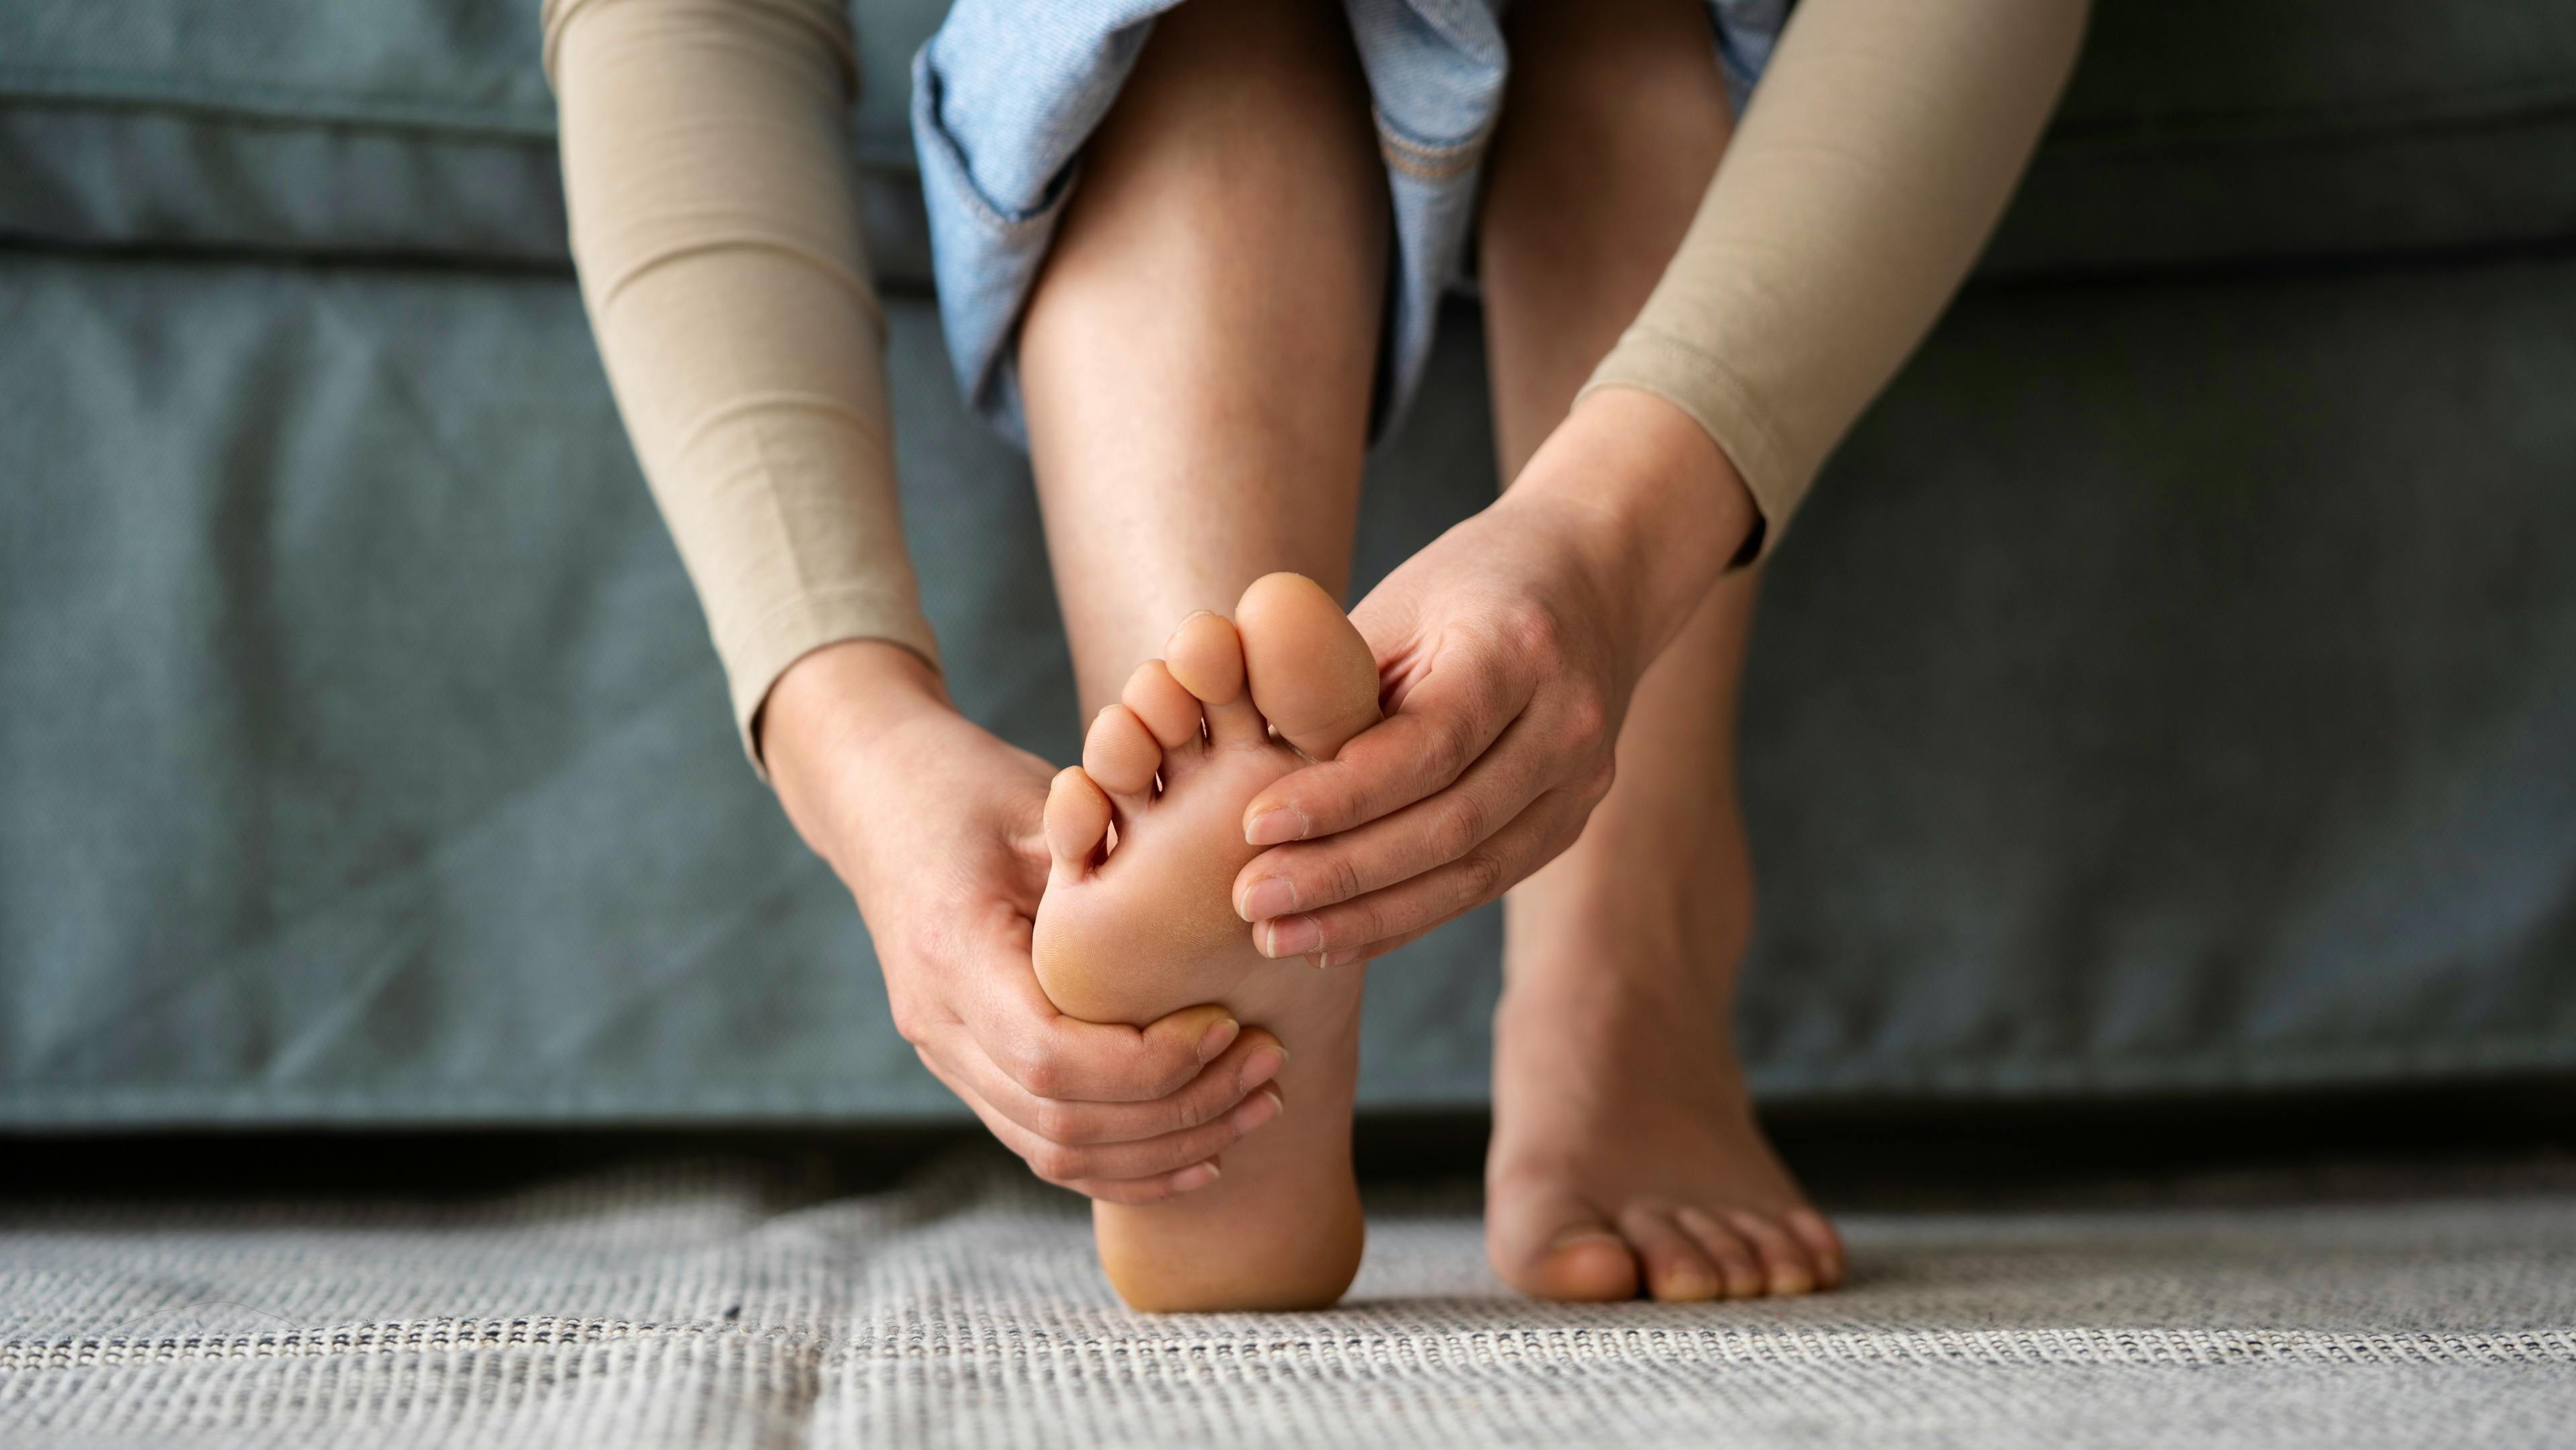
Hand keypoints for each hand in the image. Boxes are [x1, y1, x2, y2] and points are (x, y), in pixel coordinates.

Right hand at [763, 640, 1289, 1202]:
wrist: (880, 802)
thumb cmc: (966, 786)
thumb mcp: (1035, 800)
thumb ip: (1103, 852)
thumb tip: (1211, 881)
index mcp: (952, 954)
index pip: (1051, 1057)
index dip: (1150, 1063)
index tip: (1229, 1024)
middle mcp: (938, 1026)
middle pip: (1061, 1123)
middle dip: (1180, 1111)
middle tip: (1270, 1066)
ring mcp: (947, 1059)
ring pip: (1057, 1153)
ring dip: (1168, 1147)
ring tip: (1257, 1102)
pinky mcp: (971, 1072)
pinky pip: (1049, 1148)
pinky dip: (1130, 1164)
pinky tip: (1206, 1149)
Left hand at [1229, 388, 1757, 963]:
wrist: (1592, 578)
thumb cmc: (1466, 586)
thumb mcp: (1398, 604)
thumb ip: (1337, 684)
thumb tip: (1246, 768)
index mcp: (1520, 647)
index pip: (1430, 743)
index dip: (1342, 794)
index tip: (1255, 823)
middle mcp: (1569, 720)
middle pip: (1452, 822)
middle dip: (1343, 872)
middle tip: (1251, 898)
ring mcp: (1583, 779)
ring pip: (1472, 872)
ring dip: (1368, 916)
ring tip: (1278, 936)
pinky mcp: (1571, 821)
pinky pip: (1483, 883)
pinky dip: (1405, 916)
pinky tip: (1335, 939)